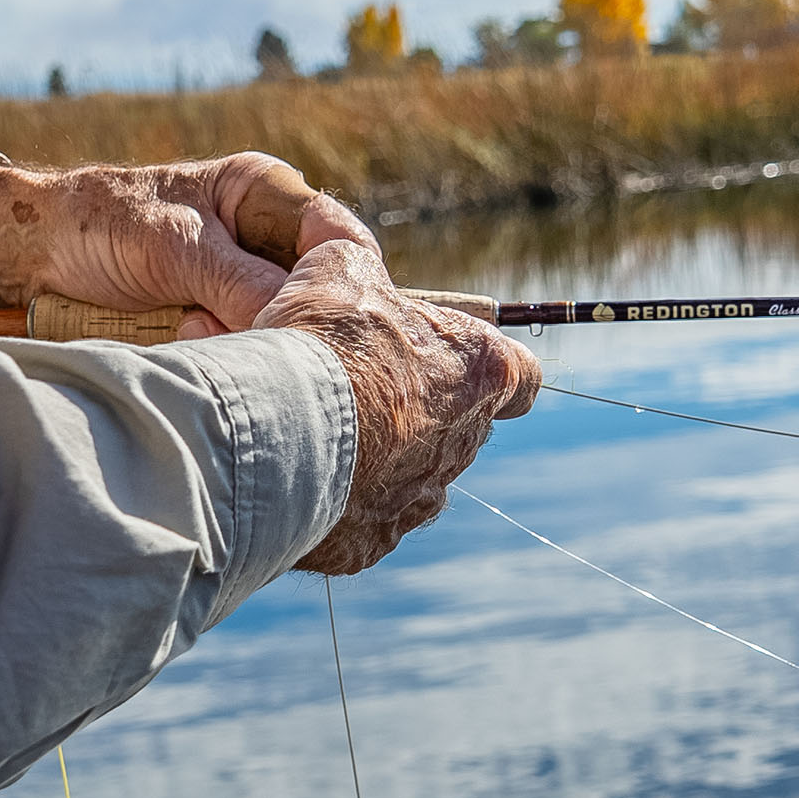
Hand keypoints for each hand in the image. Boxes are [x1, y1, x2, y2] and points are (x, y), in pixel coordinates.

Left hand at [0, 153, 377, 337]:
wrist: (34, 256)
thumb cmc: (100, 225)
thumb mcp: (174, 247)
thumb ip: (238, 280)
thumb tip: (294, 324)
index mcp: (264, 191)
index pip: (336, 236)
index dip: (339, 278)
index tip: (317, 317)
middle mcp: (265, 236)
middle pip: (316, 288)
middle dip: (288, 315)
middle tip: (246, 327)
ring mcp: (245, 280)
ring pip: (283, 323)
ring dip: (251, 336)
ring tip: (195, 326)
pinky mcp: (222, 317)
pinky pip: (250, 343)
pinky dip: (230, 351)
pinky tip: (191, 339)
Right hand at [256, 241, 540, 574]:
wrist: (278, 434)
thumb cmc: (322, 344)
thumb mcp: (339, 270)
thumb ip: (358, 264)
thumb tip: (346, 254)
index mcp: (480, 373)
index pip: (521, 376)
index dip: (488, 366)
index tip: (450, 360)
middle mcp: (464, 441)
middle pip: (455, 425)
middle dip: (413, 409)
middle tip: (353, 386)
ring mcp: (421, 499)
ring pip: (407, 475)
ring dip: (372, 456)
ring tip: (312, 432)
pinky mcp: (372, 543)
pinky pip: (359, 518)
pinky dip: (333, 499)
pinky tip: (294, 475)